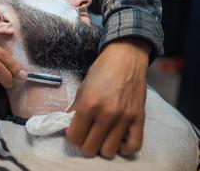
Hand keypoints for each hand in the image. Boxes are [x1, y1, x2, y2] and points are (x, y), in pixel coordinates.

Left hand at [66, 39, 149, 157]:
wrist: (126, 57)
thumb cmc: (102, 70)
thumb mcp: (82, 87)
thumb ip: (76, 109)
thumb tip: (71, 126)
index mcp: (88, 104)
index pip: (74, 137)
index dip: (72, 136)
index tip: (75, 131)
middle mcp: (106, 114)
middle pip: (90, 148)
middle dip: (85, 144)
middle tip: (87, 135)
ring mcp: (124, 118)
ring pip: (109, 151)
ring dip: (102, 147)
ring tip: (102, 137)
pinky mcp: (139, 118)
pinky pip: (133, 146)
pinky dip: (124, 148)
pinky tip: (118, 140)